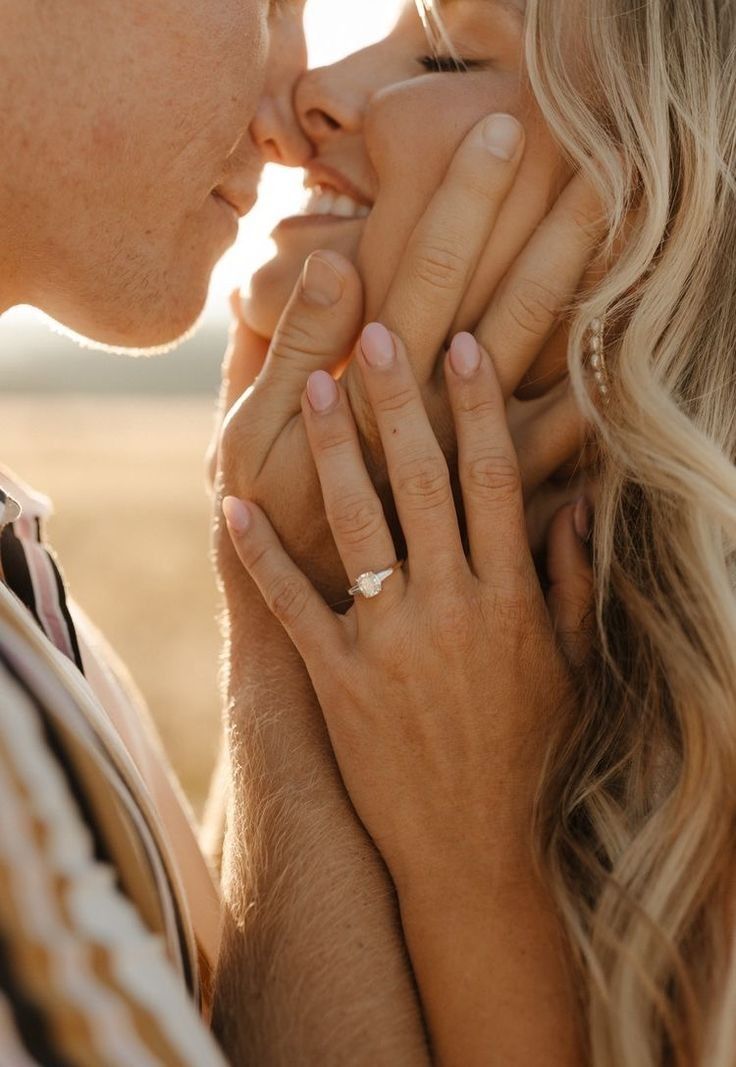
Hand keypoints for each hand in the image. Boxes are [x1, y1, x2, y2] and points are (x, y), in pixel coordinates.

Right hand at [214, 117, 605, 609]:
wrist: (312, 641)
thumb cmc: (273, 524)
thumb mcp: (251, 437)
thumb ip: (290, 351)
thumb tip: (336, 263)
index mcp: (370, 397)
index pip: (426, 278)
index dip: (464, 206)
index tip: (504, 140)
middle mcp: (434, 431)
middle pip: (504, 320)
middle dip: (549, 246)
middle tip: (596, 179)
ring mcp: (473, 477)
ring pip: (544, 384)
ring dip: (580, 317)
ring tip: (616, 252)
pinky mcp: (498, 534)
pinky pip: (555, 474)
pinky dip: (588, 426)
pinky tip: (615, 378)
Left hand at [222, 323, 593, 886]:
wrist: (477, 851)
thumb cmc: (530, 754)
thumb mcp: (570, 668)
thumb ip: (575, 582)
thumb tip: (578, 501)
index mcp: (510, 599)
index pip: (492, 481)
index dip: (476, 409)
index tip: (461, 348)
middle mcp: (450, 609)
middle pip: (422, 483)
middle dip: (399, 403)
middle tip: (377, 336)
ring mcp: (389, 645)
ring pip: (356, 527)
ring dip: (334, 453)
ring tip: (315, 388)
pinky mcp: (338, 684)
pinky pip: (291, 608)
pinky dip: (260, 557)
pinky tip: (232, 507)